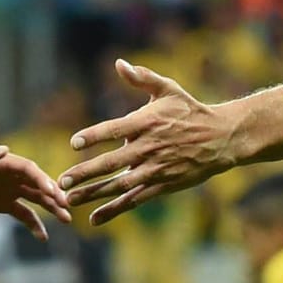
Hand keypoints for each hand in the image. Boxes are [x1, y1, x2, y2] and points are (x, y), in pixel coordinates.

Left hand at [0, 143, 71, 239]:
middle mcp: (12, 175)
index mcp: (6, 162)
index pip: (30, 170)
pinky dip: (35, 224)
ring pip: (37, 199)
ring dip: (52, 209)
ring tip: (66, 219)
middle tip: (67, 206)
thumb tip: (4, 149)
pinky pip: (24, 215)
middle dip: (54, 195)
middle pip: (39, 184)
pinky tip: (43, 237)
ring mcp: (10, 190)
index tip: (53, 192)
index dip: (43, 180)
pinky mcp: (4, 204)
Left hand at [59, 59, 237, 224]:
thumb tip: (119, 64)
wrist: (221, 138)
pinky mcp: (161, 186)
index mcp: (146, 123)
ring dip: (93, 193)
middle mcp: (148, 148)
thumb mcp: (168, 89)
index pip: (114, 130)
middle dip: (85, 173)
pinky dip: (113, 210)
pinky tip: (94, 218)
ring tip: (68, 200)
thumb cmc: (190, 111)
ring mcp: (155, 169)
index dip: (93, 137)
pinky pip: (133, 200)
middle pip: (111, 163)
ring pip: (119, 185)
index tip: (74, 144)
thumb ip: (142, 78)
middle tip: (61, 181)